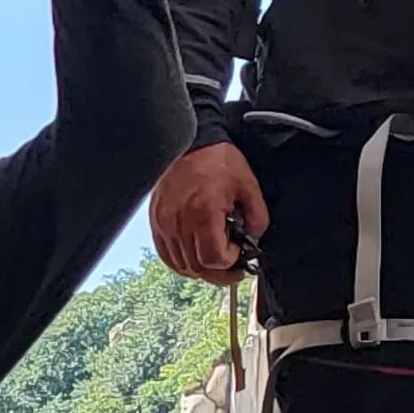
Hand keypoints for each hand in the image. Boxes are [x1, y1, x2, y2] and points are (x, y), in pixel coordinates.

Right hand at [152, 143, 265, 284]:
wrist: (192, 141)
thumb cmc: (217, 159)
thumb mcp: (248, 186)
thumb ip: (257, 217)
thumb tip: (254, 240)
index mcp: (203, 213)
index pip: (214, 260)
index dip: (231, 262)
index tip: (240, 253)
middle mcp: (179, 221)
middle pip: (198, 268)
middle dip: (220, 271)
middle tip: (233, 265)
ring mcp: (164, 223)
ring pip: (182, 265)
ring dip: (201, 268)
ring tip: (215, 257)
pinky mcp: (156, 221)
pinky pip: (166, 255)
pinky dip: (182, 261)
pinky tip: (196, 254)